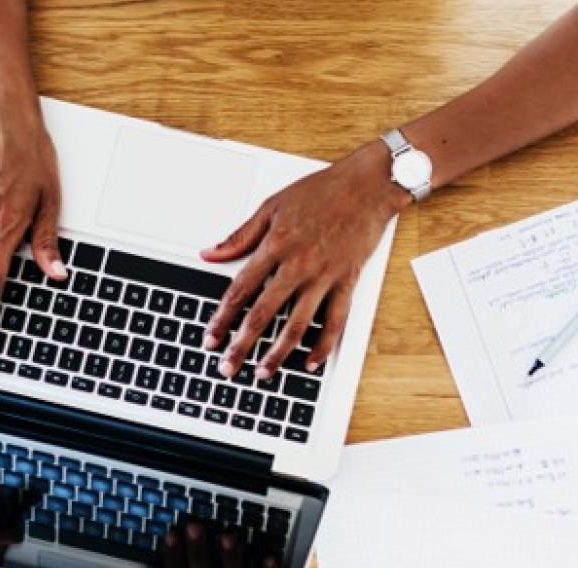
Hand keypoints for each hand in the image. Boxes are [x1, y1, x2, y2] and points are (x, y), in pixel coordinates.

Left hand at [201, 140, 408, 379]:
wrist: (366, 185)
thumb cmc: (321, 191)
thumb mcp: (272, 206)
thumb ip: (240, 236)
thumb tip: (210, 254)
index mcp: (275, 245)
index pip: (240, 290)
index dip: (222, 318)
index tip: (211, 337)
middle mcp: (298, 265)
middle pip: (263, 314)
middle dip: (242, 345)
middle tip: (228, 367)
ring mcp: (324, 276)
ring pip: (297, 325)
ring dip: (279, 353)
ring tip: (264, 373)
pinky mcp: (347, 282)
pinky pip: (335, 321)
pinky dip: (323, 345)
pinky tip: (310, 362)